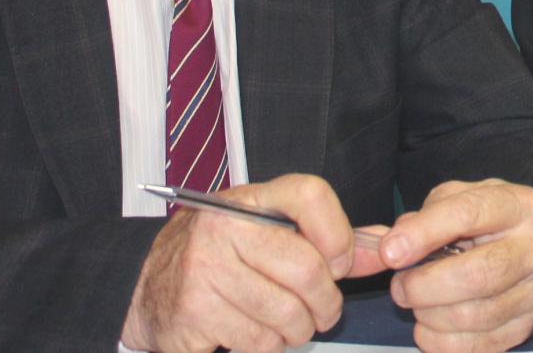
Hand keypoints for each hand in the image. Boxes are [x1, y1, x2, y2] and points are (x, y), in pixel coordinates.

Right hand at [120, 173, 365, 352]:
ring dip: (299, 330)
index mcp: (250, 198)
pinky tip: (257, 332)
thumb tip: (383, 247)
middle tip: (323, 312)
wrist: (150, 288)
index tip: (341, 263)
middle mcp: (224, 226)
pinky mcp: (194, 312)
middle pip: (308, 268)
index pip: (310, 195)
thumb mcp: (271, 234)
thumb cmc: (223, 258)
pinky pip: (259, 340)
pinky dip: (270, 346)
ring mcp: (206, 269)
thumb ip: (328, 240)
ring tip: (288, 324)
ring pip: (288, 313)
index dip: (339, 234)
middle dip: (327, 303)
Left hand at [363, 178, 532, 352]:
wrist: (532, 253)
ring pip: (472, 317)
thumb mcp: (458, 202)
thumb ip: (419, 219)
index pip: (468, 214)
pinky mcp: (525, 328)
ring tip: (418, 302)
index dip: (423, 234)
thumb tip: (382, 249)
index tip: (389, 252)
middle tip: (400, 286)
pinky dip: (439, 341)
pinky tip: (431, 324)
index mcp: (518, 206)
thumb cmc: (488, 224)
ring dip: (428, 315)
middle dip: (424, 286)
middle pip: (476, 276)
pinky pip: (473, 346)